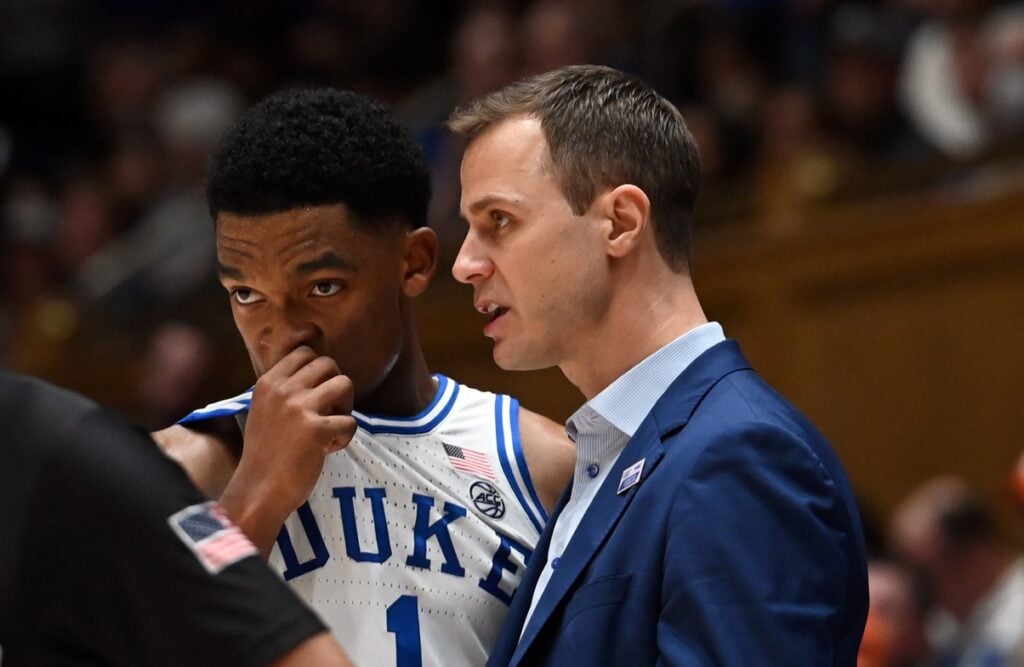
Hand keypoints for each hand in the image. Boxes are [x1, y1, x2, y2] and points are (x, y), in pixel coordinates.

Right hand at [220, 346, 356, 555]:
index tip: (316, 394)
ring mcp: (300, 408)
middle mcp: (283, 390)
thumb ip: (283, 391)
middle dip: (336, 385)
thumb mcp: (263, 411)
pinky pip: (351, 421)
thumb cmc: (265, 454)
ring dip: (346, 406)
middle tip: (329, 411)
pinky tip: (328, 449)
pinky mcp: (317, 429)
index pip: (304, 352)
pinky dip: (345, 437)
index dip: (319, 371)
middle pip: (329, 364)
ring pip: (345, 384)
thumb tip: (317, 374)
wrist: (258, 490)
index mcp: (268, 383)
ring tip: (332, 426)